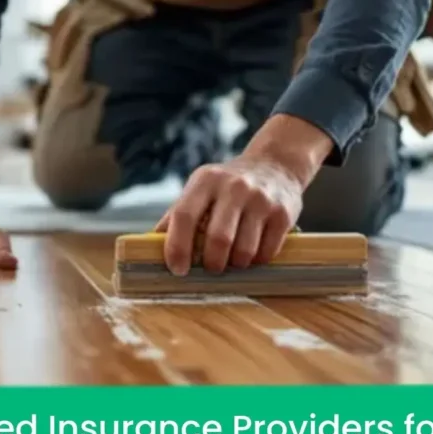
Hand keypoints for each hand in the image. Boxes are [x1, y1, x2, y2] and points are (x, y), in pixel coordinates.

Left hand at [155, 114, 332, 275]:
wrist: (275, 164)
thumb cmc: (227, 185)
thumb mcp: (200, 188)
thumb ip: (177, 215)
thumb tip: (149, 245)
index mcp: (205, 181)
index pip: (184, 216)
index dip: (177, 247)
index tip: (177, 269)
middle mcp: (234, 187)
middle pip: (218, 239)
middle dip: (212, 263)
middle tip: (211, 269)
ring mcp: (261, 200)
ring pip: (244, 251)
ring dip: (235, 265)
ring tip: (232, 260)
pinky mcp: (283, 213)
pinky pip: (267, 252)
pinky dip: (256, 261)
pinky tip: (252, 253)